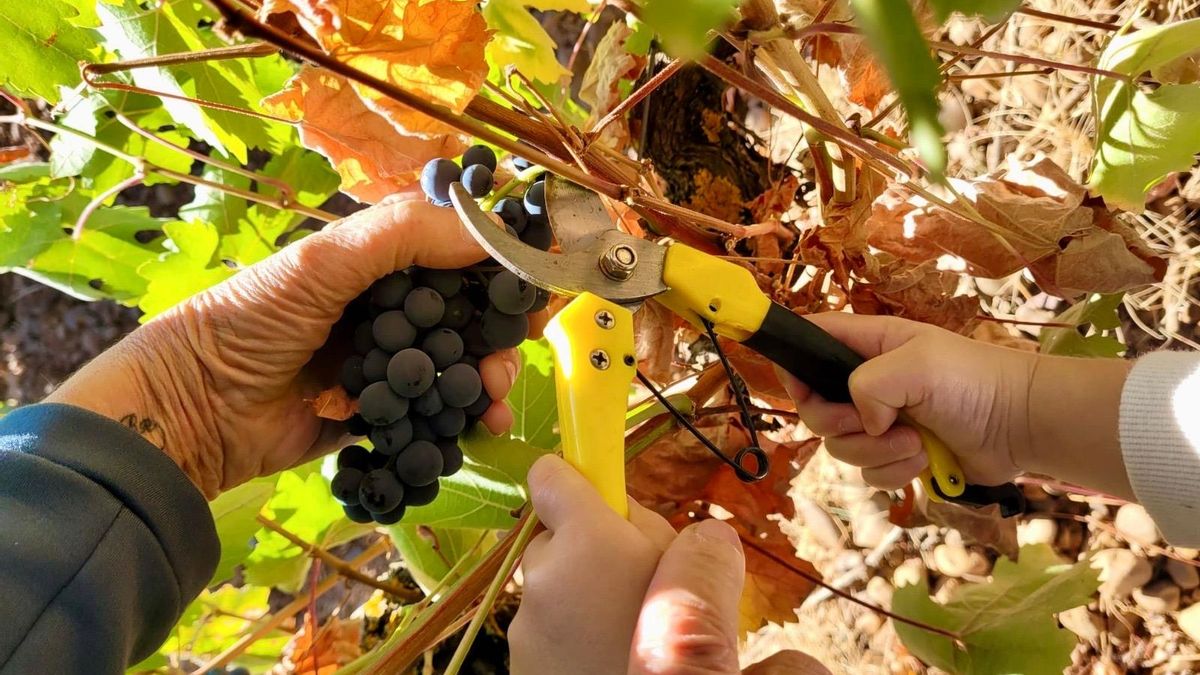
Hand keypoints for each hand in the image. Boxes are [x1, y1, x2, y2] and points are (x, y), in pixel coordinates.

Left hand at [47, 190, 520, 496]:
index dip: (495, 266)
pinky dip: (463, 422)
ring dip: (486, 379)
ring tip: (493, 397)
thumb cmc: (254, 320)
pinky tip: (481, 428)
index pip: (451, 255)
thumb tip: (492, 229)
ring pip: (456, 368)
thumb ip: (404, 236)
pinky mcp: (380, 417)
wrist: (196, 411)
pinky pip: (434, 416)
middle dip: (498, 333)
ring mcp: (385, 367)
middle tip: (514, 351)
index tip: (534, 280)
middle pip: (465, 317)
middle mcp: (387, 312)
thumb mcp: (326, 262)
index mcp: (376, 264)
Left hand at [510, 455, 828, 674]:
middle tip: (638, 580)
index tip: (592, 484)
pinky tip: (606, 655)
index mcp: (587, 538)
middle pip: (559, 536)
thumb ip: (674, 535)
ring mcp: (526, 624)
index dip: (573, 476)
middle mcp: (543, 574)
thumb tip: (642, 521)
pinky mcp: (521, 661)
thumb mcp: (704, 576)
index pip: (550, 475)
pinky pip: (547, 627)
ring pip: (553, 585)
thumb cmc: (680, 641)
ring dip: (580, 593)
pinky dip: (570, 632)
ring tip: (628, 627)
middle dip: (590, 547)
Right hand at [779, 313, 1132, 498]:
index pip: (810, 343)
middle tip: (872, 425)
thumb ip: (867, 383)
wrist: (1021, 425)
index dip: (794, 366)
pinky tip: (925, 459)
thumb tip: (862, 420)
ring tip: (916, 443)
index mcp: (868, 346)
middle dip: (840, 425)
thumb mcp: (916, 364)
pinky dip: (894, 472)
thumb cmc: (973, 381)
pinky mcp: (899, 457)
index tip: (803, 390)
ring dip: (877, 453)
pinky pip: (870, 474)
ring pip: (841, 447)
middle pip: (816, 409)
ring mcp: (882, 422)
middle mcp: (868, 383)